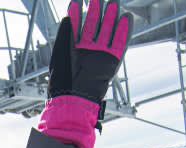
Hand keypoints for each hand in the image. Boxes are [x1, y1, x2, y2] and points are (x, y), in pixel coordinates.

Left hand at [37, 0, 132, 147]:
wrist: (74, 100)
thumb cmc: (63, 81)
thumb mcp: (60, 53)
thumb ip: (65, 34)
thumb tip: (68, 15)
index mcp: (74, 49)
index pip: (79, 26)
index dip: (79, 12)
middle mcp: (88, 51)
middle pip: (95, 26)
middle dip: (98, 10)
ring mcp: (100, 55)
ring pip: (108, 31)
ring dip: (110, 17)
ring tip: (113, 2)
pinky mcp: (111, 62)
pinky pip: (120, 43)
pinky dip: (123, 31)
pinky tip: (126, 17)